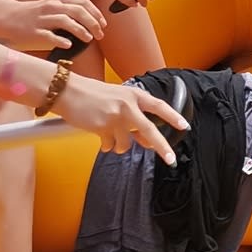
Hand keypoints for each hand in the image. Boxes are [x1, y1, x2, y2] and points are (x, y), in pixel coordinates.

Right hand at [6, 0, 107, 51]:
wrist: (9, 17)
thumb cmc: (35, 14)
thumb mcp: (53, 6)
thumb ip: (69, 9)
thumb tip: (91, 20)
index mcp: (58, 0)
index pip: (83, 3)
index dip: (96, 13)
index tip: (104, 24)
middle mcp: (52, 7)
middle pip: (78, 11)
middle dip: (93, 23)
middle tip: (100, 34)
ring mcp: (43, 19)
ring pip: (66, 21)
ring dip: (81, 30)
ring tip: (89, 39)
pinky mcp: (34, 31)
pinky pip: (50, 35)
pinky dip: (61, 40)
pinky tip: (69, 45)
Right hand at [56, 75, 187, 162]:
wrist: (67, 91)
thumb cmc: (91, 95)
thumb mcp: (117, 100)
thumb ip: (133, 118)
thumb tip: (146, 140)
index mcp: (133, 94)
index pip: (159, 106)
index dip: (173, 116)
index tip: (185, 126)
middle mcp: (127, 105)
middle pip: (149, 130)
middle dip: (162, 147)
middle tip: (171, 159)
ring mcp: (115, 116)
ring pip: (126, 143)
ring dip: (119, 144)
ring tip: (108, 134)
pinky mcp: (102, 127)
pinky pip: (110, 146)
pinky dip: (107, 145)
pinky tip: (99, 135)